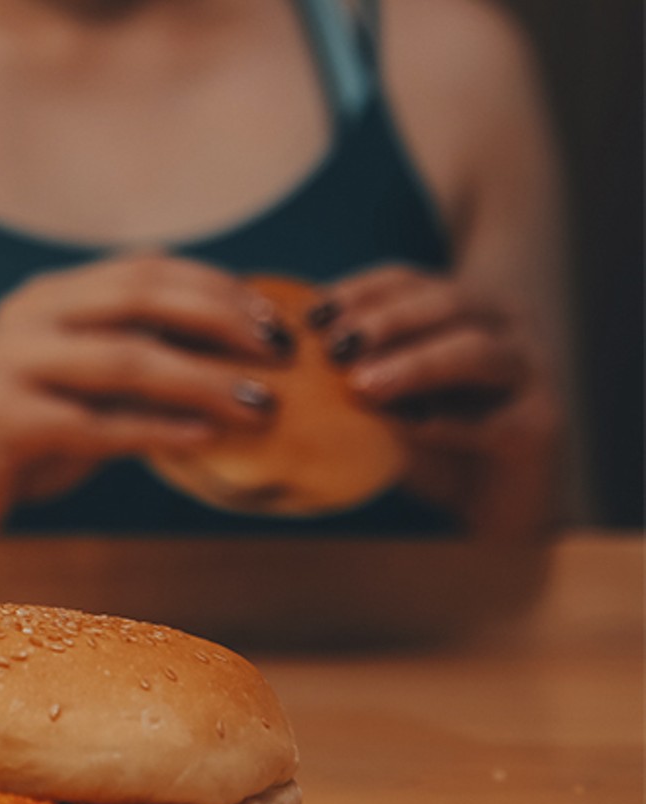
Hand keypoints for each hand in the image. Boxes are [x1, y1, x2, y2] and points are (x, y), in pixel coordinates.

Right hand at [0, 254, 290, 536]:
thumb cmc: (20, 440)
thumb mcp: (78, 386)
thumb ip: (133, 356)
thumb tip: (236, 350)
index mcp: (47, 297)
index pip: (145, 268)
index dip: (217, 286)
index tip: (275, 318)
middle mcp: (25, 317)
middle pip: (139, 296)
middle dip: (220, 320)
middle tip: (279, 352)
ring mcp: (9, 366)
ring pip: (125, 359)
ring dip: (203, 380)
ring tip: (260, 403)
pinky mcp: (2, 422)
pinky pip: (95, 424)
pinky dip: (156, 431)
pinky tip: (203, 440)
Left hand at [313, 266, 560, 535]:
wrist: (493, 506)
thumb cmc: (428, 442)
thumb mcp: (383, 399)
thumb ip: (348, 372)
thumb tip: (278, 356)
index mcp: (462, 308)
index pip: (407, 281)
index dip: (359, 291)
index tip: (311, 314)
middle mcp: (504, 327)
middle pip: (446, 302)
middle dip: (386, 320)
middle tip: (335, 346)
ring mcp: (531, 371)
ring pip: (475, 352)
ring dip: (415, 364)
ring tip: (363, 386)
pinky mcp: (541, 424)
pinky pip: (494, 419)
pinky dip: (448, 423)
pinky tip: (409, 429)